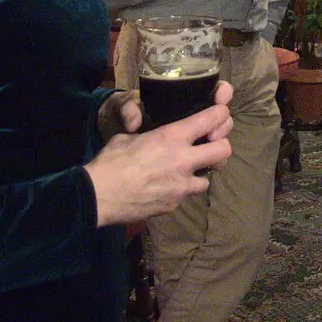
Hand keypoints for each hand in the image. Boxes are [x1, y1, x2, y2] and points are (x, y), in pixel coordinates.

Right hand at [85, 98, 233, 227]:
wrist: (97, 196)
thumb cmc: (109, 162)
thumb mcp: (128, 138)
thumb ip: (150, 136)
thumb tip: (150, 136)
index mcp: (172, 137)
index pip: (213, 119)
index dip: (221, 116)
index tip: (219, 116)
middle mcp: (183, 160)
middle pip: (224, 150)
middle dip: (219, 147)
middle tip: (209, 148)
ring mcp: (181, 185)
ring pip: (208, 178)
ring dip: (199, 174)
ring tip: (183, 173)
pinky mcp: (174, 205)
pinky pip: (186, 196)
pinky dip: (179, 192)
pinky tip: (165, 189)